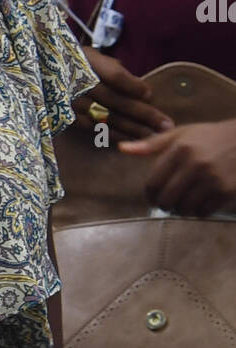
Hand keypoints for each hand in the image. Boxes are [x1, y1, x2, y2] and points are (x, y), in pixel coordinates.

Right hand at [73, 47, 174, 142]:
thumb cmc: (68, 58)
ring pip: (107, 118)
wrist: (33, 68)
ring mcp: (72, 103)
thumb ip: (112, 68)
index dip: (134, 87)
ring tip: (154, 137)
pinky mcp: (66, 117)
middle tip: (167, 125)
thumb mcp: (89, 54)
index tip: (149, 94)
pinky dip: (111, 134)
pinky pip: (92, 128)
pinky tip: (128, 140)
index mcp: (86, 63)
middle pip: (117, 101)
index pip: (115, 77)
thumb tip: (138, 89)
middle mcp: (79, 84)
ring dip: (133, 129)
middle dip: (144, 114)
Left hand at [118, 118, 235, 215]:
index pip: (153, 183)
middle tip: (168, 202)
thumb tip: (122, 148)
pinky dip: (198, 212)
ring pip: (185, 209)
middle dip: (164, 204)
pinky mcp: (227, 192)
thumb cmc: (209, 137)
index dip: (149, 195)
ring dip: (181, 210)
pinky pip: (203, 212)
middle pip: (167, 199)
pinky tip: (200, 203)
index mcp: (181, 150)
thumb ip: (151, 144)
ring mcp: (213, 179)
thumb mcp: (181, 135)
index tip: (152, 197)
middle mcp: (196, 165)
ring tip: (183, 203)